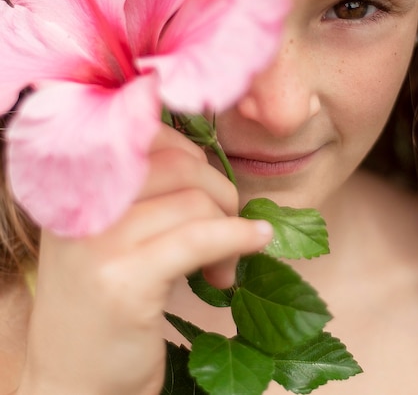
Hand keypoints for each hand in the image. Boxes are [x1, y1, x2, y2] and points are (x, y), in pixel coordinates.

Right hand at [17, 124, 271, 394]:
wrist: (73, 380)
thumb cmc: (103, 300)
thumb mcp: (109, 231)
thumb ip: (143, 191)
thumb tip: (209, 166)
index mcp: (78, 185)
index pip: (149, 135)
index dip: (192, 157)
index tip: (206, 188)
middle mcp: (81, 204)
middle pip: (180, 164)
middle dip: (219, 193)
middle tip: (225, 230)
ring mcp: (98, 241)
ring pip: (196, 201)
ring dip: (229, 229)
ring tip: (222, 267)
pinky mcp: (124, 280)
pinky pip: (201, 237)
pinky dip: (238, 237)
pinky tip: (255, 243)